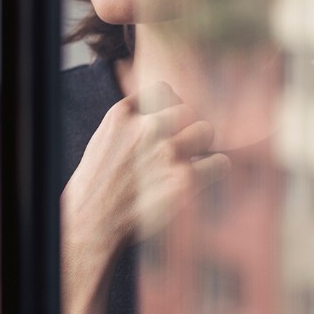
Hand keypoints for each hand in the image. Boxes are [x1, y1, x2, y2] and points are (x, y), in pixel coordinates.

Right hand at [62, 82, 227, 264]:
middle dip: (187, 128)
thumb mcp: (103, 139)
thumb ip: (130, 120)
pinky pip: (220, 163)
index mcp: (122, 115)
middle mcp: (146, 129)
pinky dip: (214, 170)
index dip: (170, 106)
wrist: (93, 223)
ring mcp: (167, 152)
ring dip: (202, 147)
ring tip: (191, 162)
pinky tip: (202, 178)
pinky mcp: (185, 180)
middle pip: (188, 110)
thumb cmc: (97, 185)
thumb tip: (160, 109)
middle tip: (181, 148)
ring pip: (206, 131)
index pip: (163, 90)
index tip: (168, 124)